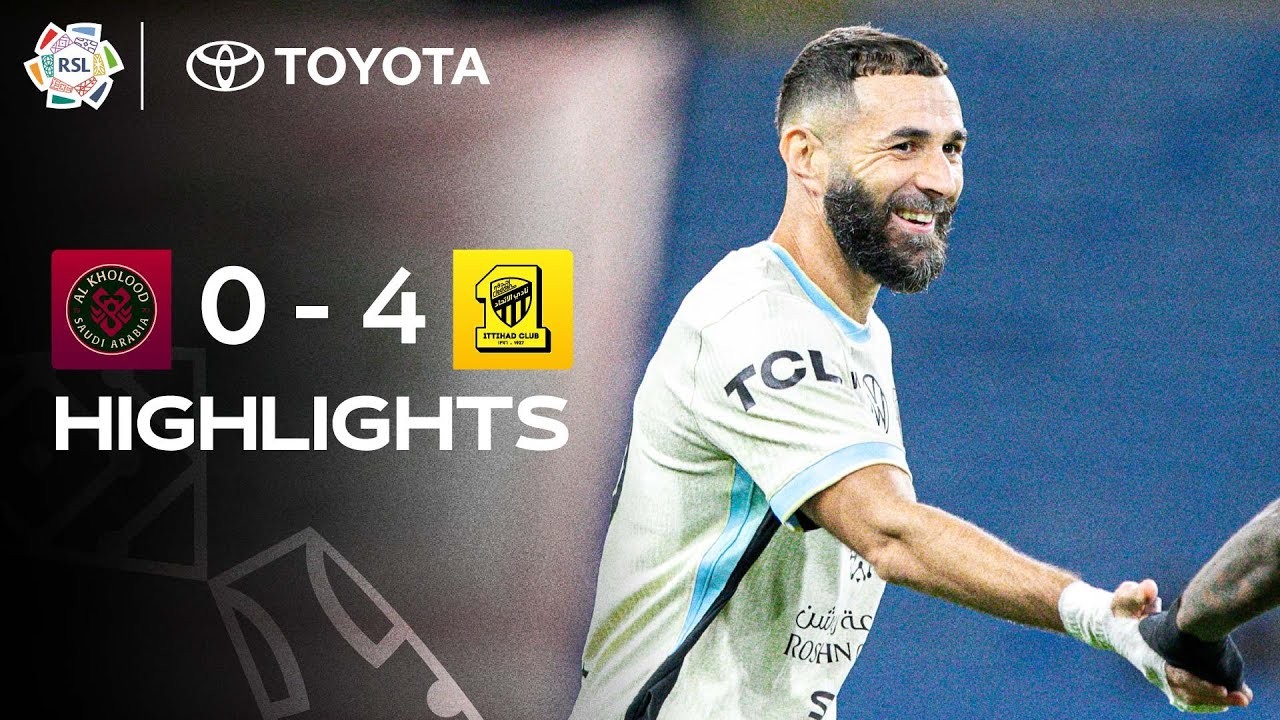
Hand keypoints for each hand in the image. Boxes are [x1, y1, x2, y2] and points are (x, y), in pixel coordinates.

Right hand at [1112, 580, 1251, 711]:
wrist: (1113, 626)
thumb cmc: (1121, 611)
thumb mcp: (1124, 599)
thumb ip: (1136, 594)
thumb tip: (1150, 588)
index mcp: (1145, 655)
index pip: (1174, 675)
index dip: (1198, 683)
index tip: (1222, 687)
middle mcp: (1153, 670)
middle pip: (1184, 691)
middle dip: (1212, 694)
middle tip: (1240, 696)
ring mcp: (1159, 675)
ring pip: (1187, 696)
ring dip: (1212, 699)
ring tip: (1240, 698)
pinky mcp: (1166, 676)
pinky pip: (1186, 695)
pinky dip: (1205, 698)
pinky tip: (1225, 696)